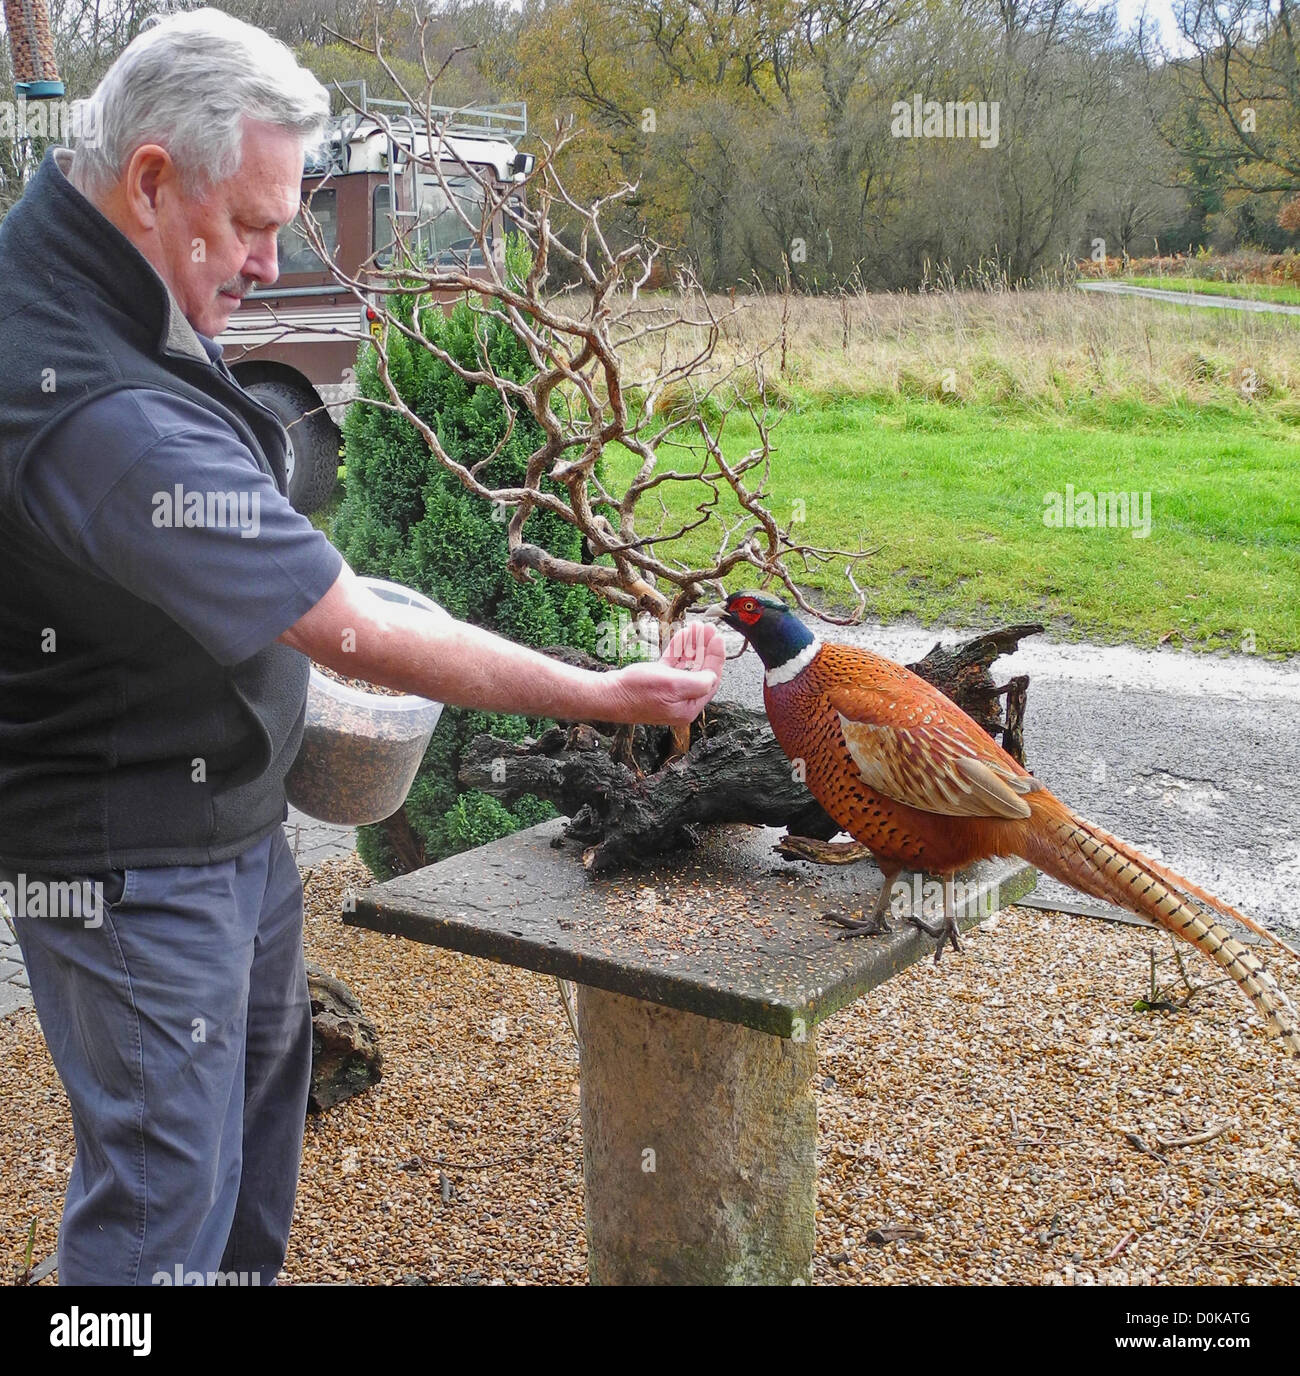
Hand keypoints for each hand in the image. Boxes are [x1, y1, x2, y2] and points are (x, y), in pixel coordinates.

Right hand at [602, 619, 724, 725]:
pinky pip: (673, 664)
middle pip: (700, 671)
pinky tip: (683, 636)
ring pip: (686, 665)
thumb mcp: (673, 685)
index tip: (717, 638)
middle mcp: (680, 701)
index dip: (716, 657)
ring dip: (692, 646)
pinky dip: (678, 650)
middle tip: (709, 629)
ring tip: (697, 628)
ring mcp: (668, 692)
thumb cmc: (637, 692)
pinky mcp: (656, 682)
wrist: (607, 694)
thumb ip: (699, 682)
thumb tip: (713, 677)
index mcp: (688, 707)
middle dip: (705, 648)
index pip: (710, 680)